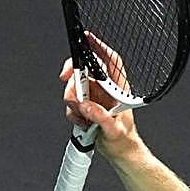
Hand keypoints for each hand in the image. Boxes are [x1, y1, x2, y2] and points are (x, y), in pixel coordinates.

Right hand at [60, 33, 141, 159]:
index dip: (99, 47)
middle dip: (73, 76)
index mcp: (118, 89)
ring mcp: (94, 97)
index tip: (87, 38)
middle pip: (84, 70)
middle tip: (66, 80)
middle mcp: (105, 90)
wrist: (119, 153)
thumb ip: (101, 117)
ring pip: (73, 88)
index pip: (110, 61)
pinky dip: (73, 115)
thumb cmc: (123, 140)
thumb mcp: (114, 130)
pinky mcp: (85, 107)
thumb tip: (87, 106)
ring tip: (86, 118)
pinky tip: (84, 123)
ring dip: (74, 104)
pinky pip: (70, 104)